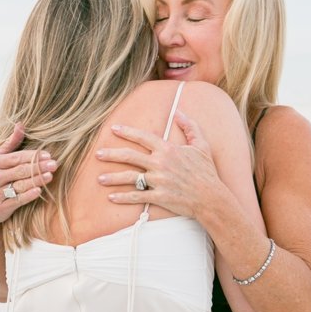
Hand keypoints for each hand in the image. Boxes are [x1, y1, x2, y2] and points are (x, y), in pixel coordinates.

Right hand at [0, 124, 54, 226]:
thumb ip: (10, 143)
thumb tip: (21, 124)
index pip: (16, 158)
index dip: (32, 156)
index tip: (48, 155)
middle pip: (19, 170)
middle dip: (37, 167)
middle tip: (54, 164)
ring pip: (19, 185)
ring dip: (36, 180)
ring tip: (50, 176)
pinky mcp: (0, 207)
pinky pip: (16, 200)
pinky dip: (28, 195)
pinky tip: (39, 191)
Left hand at [97, 111, 219, 216]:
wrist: (213, 200)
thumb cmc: (207, 173)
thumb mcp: (202, 146)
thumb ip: (190, 127)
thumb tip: (179, 112)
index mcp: (167, 150)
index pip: (142, 137)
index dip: (127, 131)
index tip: (113, 129)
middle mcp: (160, 164)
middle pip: (129, 156)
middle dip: (111, 154)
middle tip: (97, 154)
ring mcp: (159, 181)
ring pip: (130, 177)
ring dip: (112, 178)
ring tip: (99, 178)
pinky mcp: (159, 197)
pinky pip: (137, 197)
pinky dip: (123, 197)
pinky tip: (111, 197)